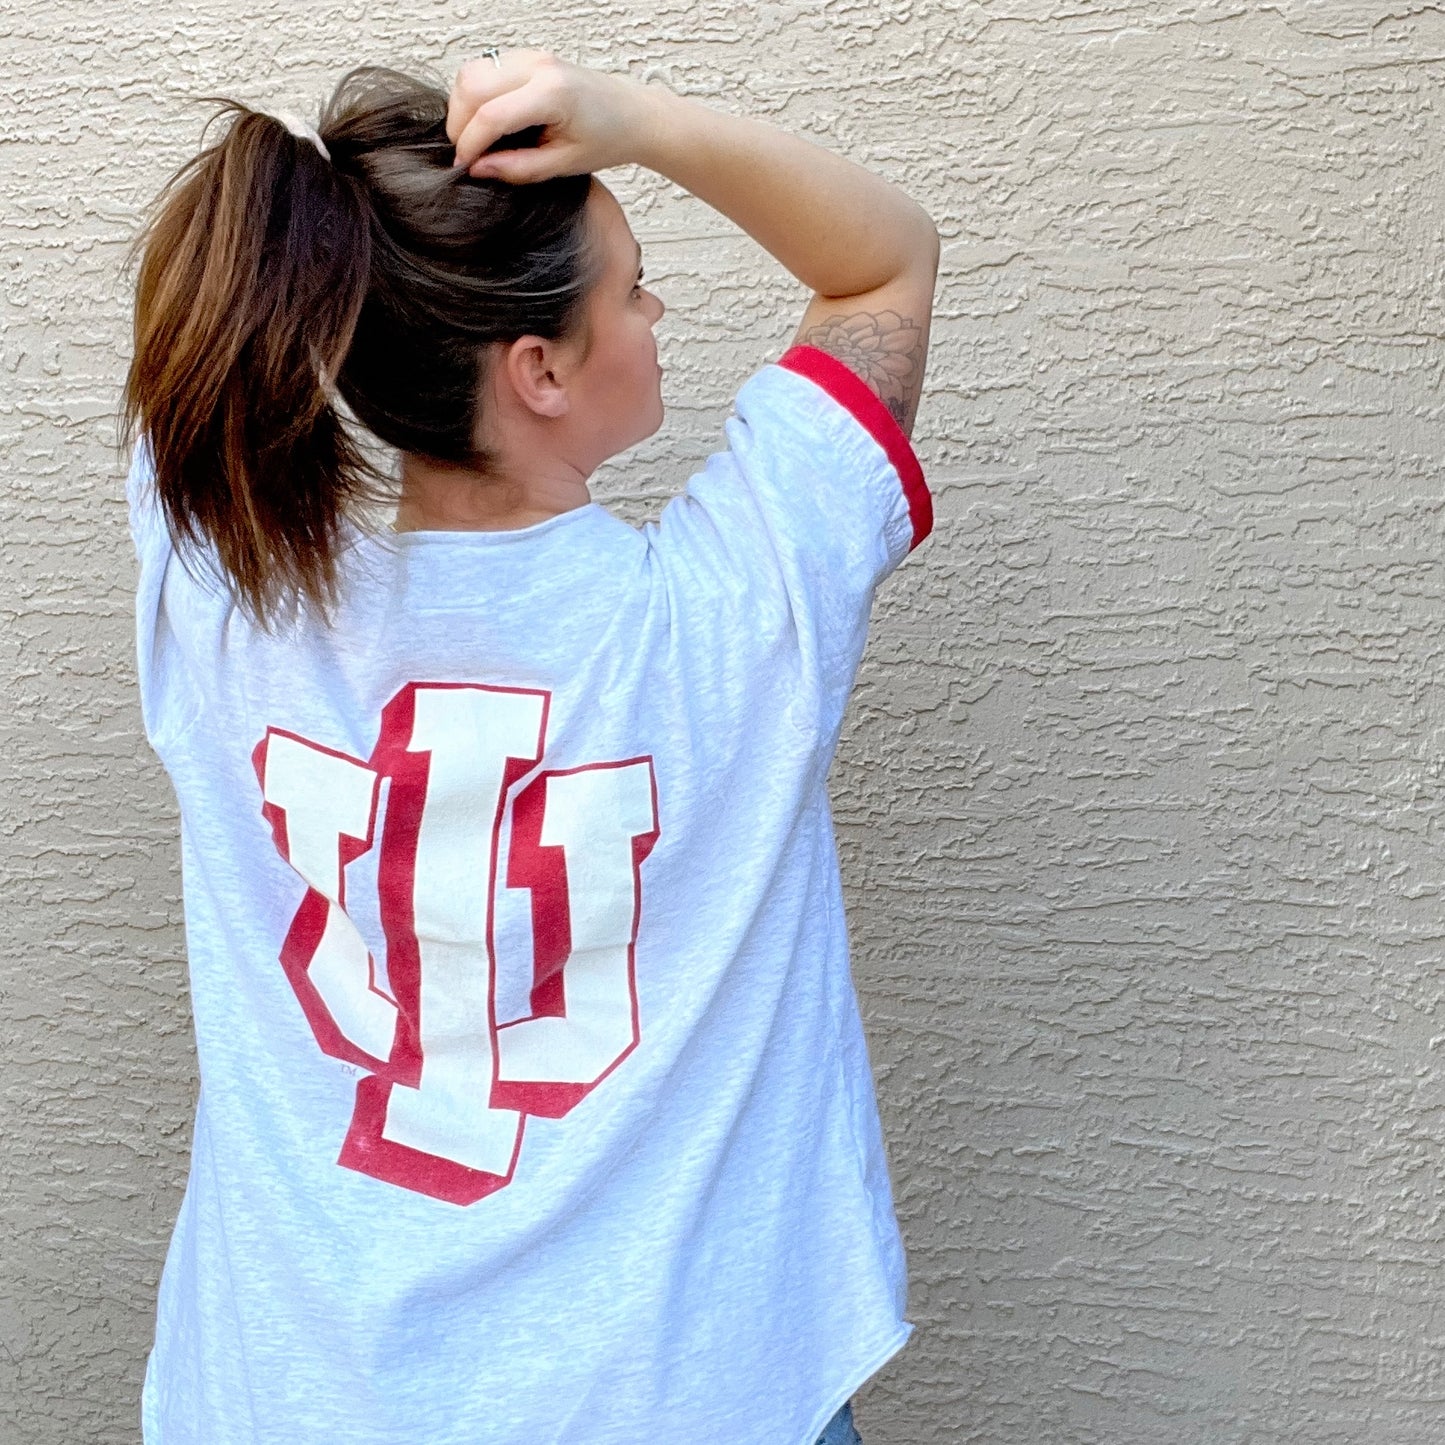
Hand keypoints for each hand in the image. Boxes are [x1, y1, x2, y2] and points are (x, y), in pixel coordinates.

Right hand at [447, 50, 654, 182]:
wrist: (632, 114)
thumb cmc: (607, 139)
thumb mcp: (564, 165)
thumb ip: (518, 168)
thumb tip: (478, 169)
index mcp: (552, 93)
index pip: (492, 115)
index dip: (471, 144)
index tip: (464, 167)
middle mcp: (538, 66)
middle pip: (472, 85)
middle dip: (460, 123)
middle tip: (468, 155)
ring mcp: (531, 55)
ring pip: (471, 72)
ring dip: (464, 106)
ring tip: (476, 139)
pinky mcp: (527, 56)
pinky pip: (484, 68)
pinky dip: (475, 95)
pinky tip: (487, 122)